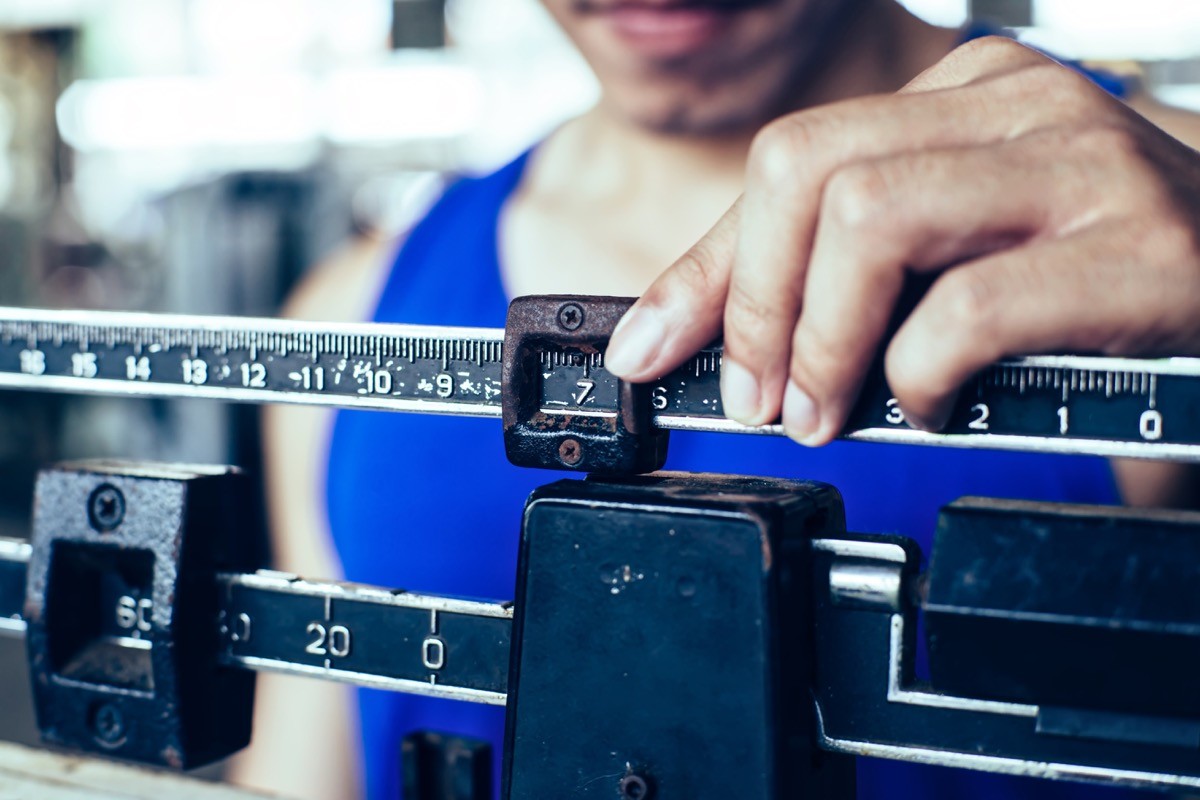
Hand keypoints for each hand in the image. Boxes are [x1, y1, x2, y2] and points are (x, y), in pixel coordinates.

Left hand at [604, 36, 1199, 444]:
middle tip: (755, 400)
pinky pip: (968, 307)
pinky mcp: (1136, 246)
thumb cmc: (1098, 278)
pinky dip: (920, 373)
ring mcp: (1078, 165)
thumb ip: (849, 276)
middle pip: (804, 174)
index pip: (786, 164)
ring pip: (868, 220)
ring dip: (821, 341)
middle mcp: (1015, 105)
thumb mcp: (956, 255)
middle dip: (751, 305)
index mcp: (961, 97)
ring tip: (826, 411)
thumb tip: (715, 338)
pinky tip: (931, 401)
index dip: (703, 270)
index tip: (648, 348)